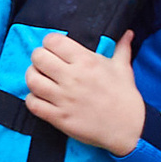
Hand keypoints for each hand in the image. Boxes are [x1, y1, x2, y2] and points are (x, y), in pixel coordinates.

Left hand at [23, 27, 145, 156]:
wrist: (129, 128)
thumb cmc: (125, 96)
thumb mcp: (123, 68)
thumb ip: (122, 48)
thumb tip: (128, 33)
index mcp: (86, 61)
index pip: (53, 41)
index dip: (50, 42)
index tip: (54, 49)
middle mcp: (72, 78)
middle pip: (38, 57)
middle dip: (39, 58)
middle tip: (45, 64)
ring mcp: (63, 99)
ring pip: (32, 80)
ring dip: (33, 77)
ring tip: (40, 79)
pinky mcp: (59, 117)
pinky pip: (33, 104)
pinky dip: (32, 99)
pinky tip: (40, 97)